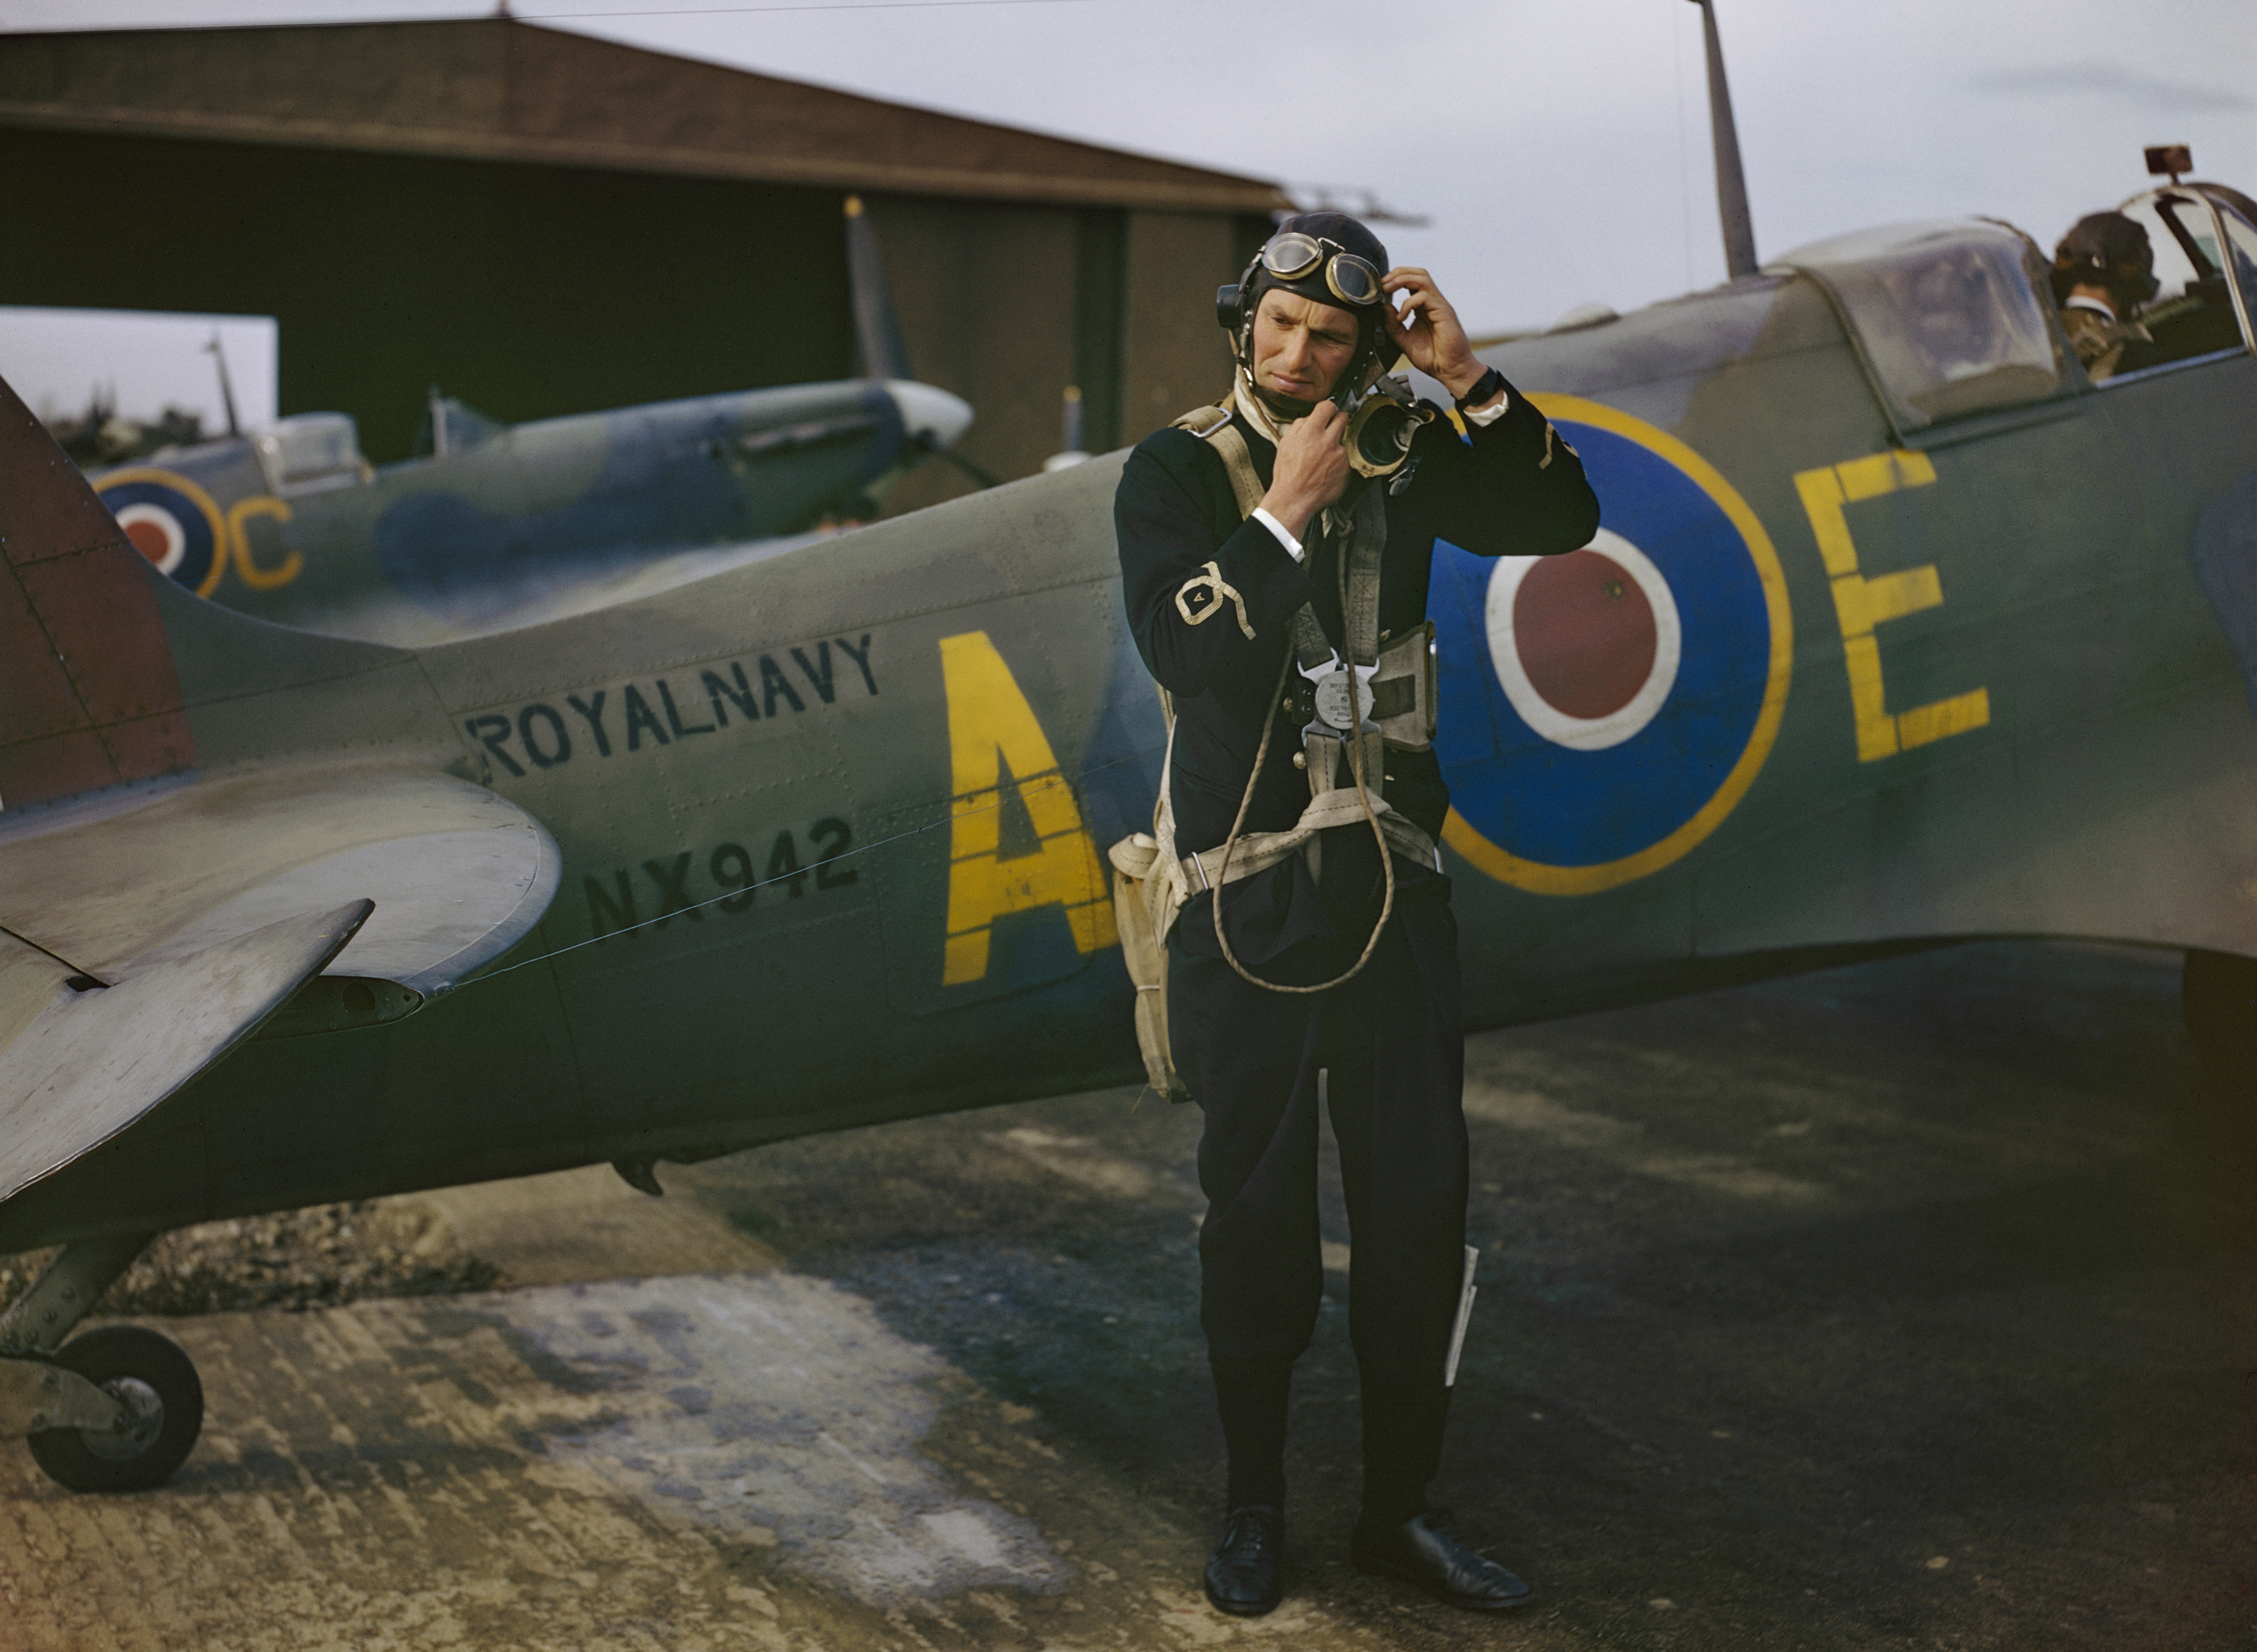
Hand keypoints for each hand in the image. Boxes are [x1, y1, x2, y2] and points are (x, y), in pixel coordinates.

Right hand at [1259, 401, 1348, 539]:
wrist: (1294, 499)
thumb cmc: (1288, 474)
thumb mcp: (1285, 444)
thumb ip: (1299, 426)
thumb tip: (1310, 417)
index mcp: (1311, 432)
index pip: (1328, 406)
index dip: (1328, 408)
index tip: (1327, 412)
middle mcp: (1328, 441)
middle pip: (1343, 418)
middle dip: (1337, 420)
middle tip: (1330, 429)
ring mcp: (1339, 455)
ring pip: (1342, 441)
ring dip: (1335, 445)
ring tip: (1321, 459)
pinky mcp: (1346, 469)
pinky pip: (1345, 459)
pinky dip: (1337, 463)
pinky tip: (1326, 471)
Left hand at [1381, 268, 1488, 400]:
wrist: (1449, 371)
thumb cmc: (1432, 358)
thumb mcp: (1404, 340)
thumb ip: (1393, 324)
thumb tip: (1384, 306)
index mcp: (1424, 307)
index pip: (1412, 281)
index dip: (1395, 279)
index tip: (1380, 287)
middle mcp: (1433, 302)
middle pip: (1419, 273)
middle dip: (1398, 273)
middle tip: (1383, 283)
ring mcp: (1439, 305)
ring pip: (1422, 279)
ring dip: (1402, 280)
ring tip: (1388, 289)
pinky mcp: (1444, 312)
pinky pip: (1424, 297)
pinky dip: (1408, 304)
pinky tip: (1401, 318)